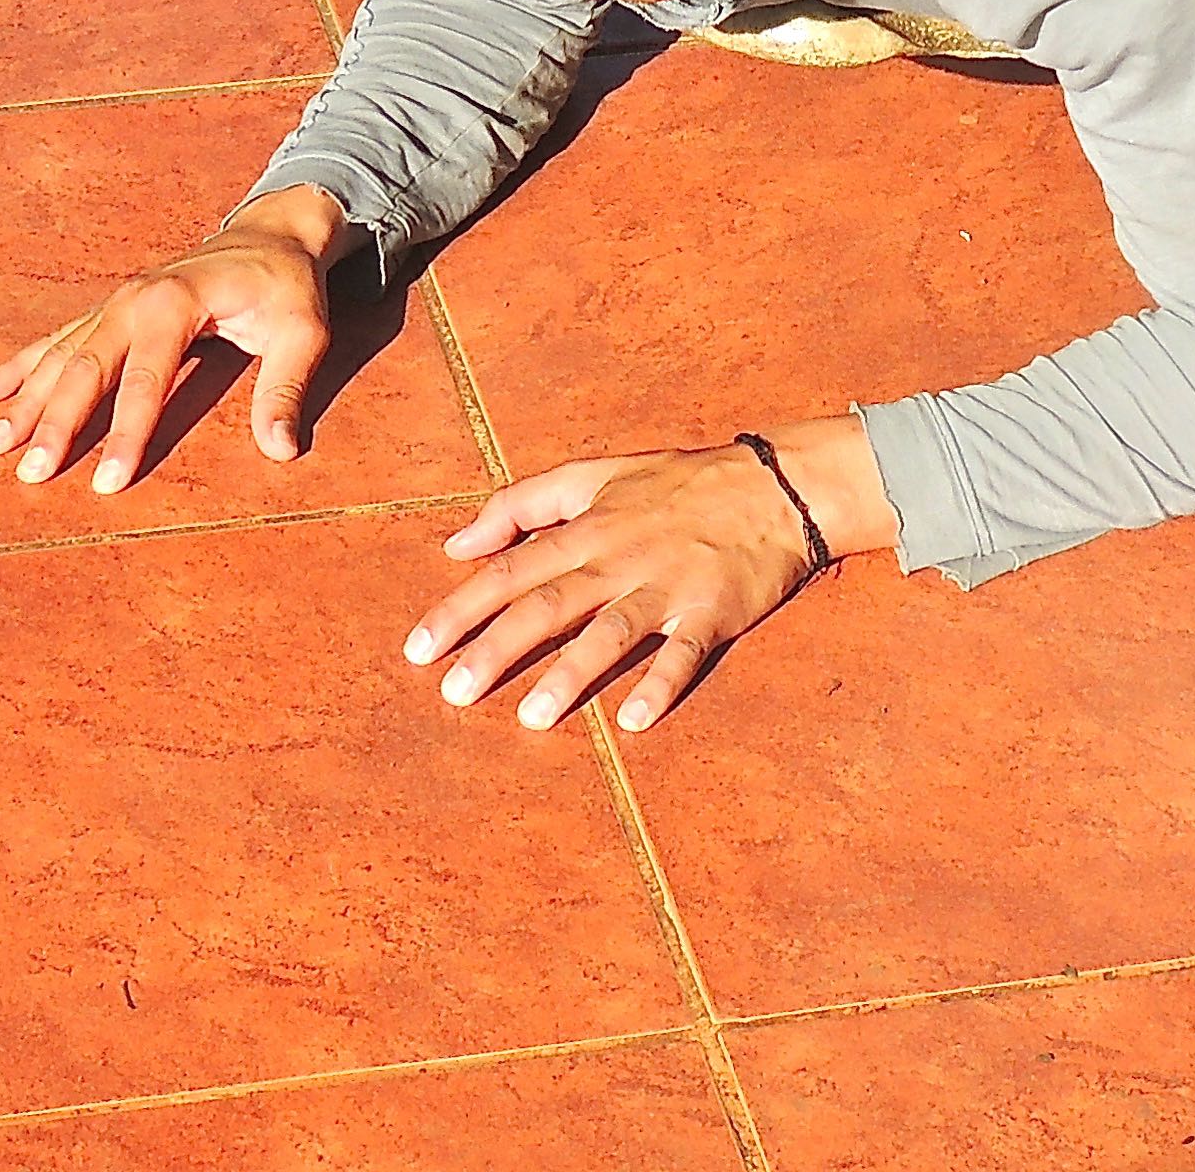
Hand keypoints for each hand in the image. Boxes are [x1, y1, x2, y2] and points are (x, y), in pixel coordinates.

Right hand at [0, 196, 337, 493]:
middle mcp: (134, 298)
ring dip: (25, 400)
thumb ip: (286, 387)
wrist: (269, 234)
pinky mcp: (108, 310)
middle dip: (56, 423)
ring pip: (60, 356)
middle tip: (31, 473)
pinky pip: (55, 341)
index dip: (127, 432)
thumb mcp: (303, 332)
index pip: (146, 378)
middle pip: (86, 367)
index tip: (107, 483)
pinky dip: (19, 367)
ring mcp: (115, 302)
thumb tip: (280, 449)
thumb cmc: (286, 287)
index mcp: (177, 302)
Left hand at [407, 443, 827, 734]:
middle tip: (454, 692)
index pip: (512, 567)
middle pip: (551, 601)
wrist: (776, 486)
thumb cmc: (678, 484)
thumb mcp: (597, 475)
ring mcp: (670, 584)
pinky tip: (635, 720)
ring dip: (572, 672)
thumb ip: (524, 504)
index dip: (462, 606)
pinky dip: (661, 683)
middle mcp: (623, 555)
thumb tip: (457, 544)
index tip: (418, 648)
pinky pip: (685, 651)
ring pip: (613, 629)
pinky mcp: (714, 611)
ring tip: (533, 717)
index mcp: (591, 525)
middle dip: (498, 646)